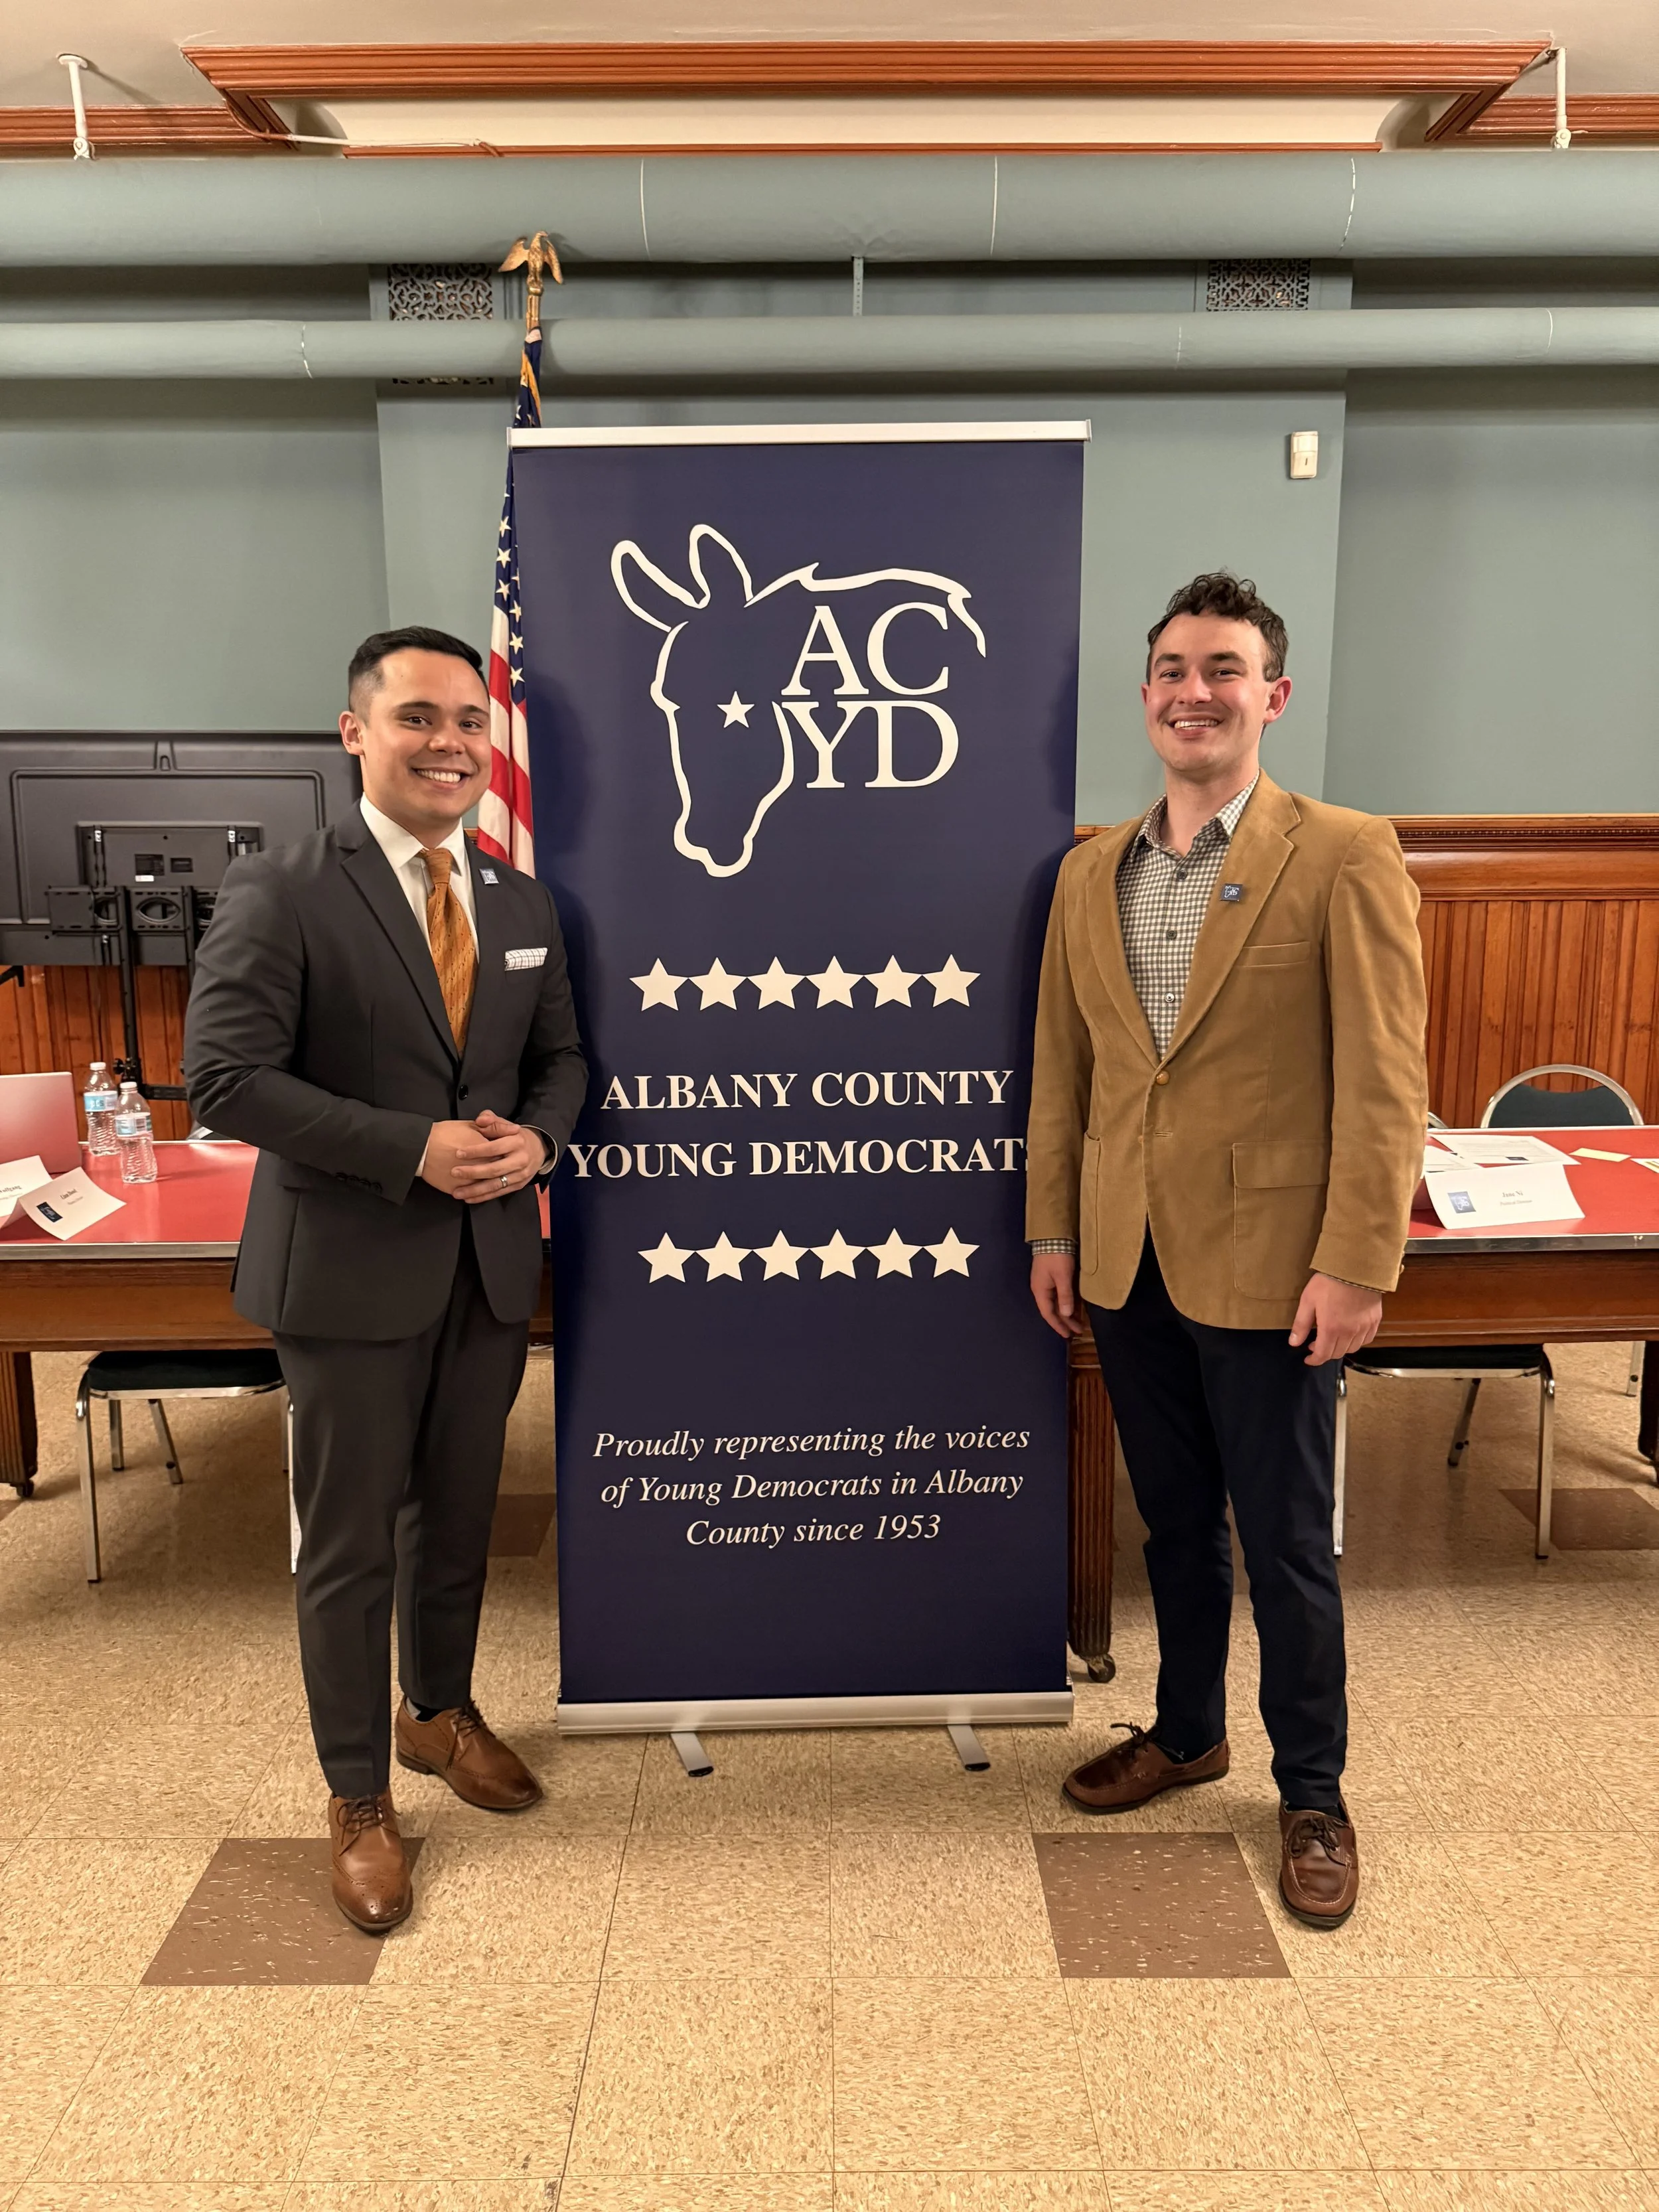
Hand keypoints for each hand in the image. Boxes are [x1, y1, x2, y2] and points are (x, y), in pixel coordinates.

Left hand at [419, 1113, 546, 1202]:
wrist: (538, 1149)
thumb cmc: (514, 1136)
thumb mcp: (505, 1124)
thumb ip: (491, 1120)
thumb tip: (480, 1120)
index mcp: (517, 1142)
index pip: (494, 1148)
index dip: (476, 1151)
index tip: (458, 1153)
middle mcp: (520, 1160)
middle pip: (494, 1169)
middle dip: (473, 1172)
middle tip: (454, 1173)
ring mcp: (520, 1175)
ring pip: (496, 1185)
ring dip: (475, 1190)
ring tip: (457, 1192)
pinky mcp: (518, 1185)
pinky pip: (499, 1193)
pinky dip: (483, 1197)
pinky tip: (468, 1198)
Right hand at [1031, 1251, 1088, 1339]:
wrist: (1053, 1235)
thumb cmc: (1057, 1256)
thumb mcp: (1062, 1277)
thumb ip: (1065, 1296)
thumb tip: (1066, 1314)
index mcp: (1041, 1291)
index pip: (1049, 1314)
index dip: (1058, 1325)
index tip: (1068, 1336)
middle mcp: (1042, 1289)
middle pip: (1053, 1310)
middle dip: (1065, 1321)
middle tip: (1077, 1332)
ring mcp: (1047, 1283)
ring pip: (1057, 1303)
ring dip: (1067, 1313)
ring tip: (1078, 1323)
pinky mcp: (1053, 1277)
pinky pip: (1060, 1295)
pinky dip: (1068, 1303)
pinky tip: (1076, 1307)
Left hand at [1289, 1272, 1382, 1365]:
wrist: (1355, 1267)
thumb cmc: (1329, 1282)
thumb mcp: (1308, 1301)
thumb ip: (1301, 1324)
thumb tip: (1294, 1342)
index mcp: (1331, 1329)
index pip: (1323, 1355)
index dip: (1314, 1360)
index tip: (1308, 1358)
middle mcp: (1350, 1332)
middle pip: (1337, 1353)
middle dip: (1325, 1353)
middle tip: (1316, 1344)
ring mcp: (1364, 1327)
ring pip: (1352, 1348)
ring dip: (1340, 1348)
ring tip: (1332, 1338)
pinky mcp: (1374, 1320)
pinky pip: (1366, 1339)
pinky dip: (1357, 1341)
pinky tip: (1350, 1333)